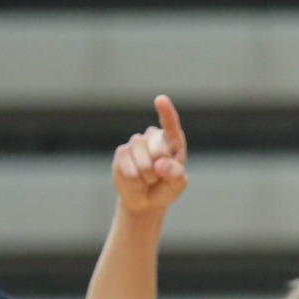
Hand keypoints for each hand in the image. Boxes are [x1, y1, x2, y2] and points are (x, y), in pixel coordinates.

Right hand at [112, 94, 189, 214]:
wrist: (145, 200)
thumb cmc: (165, 188)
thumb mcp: (177, 185)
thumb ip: (176, 175)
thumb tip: (160, 164)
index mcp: (172, 141)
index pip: (170, 125)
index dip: (166, 112)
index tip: (160, 99)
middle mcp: (153, 137)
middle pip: (159, 151)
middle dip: (160, 171)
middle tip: (159, 177)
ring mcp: (135, 143)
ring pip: (144, 162)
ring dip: (147, 178)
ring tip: (148, 179)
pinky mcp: (121, 153)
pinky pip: (130, 170)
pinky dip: (135, 181)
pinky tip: (136, 180)